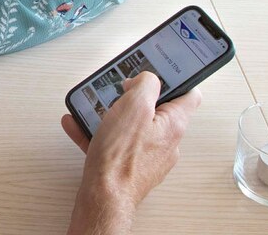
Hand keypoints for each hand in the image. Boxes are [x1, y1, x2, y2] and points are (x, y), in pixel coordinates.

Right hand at [60, 72, 200, 233]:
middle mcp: (165, 141)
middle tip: (118, 90)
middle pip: (155, 109)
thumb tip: (147, 79)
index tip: (160, 71)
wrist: (104, 197)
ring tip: (92, 107)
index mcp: (173, 124)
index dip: (177, 79)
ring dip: (111, 114)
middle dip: (134, 96)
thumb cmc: (121, 157)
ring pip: (131, 126)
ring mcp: (147, 156)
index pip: (189, 95)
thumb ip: (146, 84)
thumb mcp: (135, 106)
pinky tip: (77, 124)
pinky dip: (96, 132)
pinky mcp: (128, 166)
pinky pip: (114, 143)